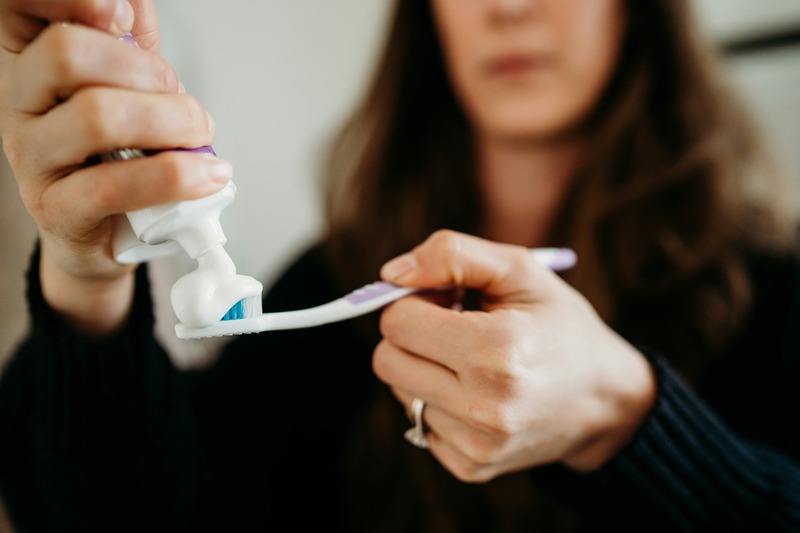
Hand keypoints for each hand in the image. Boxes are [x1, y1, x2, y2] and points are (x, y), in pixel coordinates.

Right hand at [0, 0, 229, 334]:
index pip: (21, 5)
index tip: (122, 17)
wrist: (114, 230)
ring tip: (200, 137)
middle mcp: (20, 101)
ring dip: (171, 122)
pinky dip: (176, 176)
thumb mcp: (130, 88)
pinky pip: (114, 185)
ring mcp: (33, 157)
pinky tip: (205, 175)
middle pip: (68, 54)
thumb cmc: (122, 154)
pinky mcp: (58, 208)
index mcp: (32, 59)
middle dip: (148, 71)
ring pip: (96, 117)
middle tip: (183, 101)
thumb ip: (133, 44)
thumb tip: (136, 3)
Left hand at [374, 230, 655, 480]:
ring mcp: (477, 443)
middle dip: (410, 335)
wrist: (604, 399)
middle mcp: (484, 405)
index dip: (415, 300)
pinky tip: (475, 391)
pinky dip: (437, 402)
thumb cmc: (558, 325)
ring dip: (424, 369)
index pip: (397, 321)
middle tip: (452, 326)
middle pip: (387, 360)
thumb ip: (452, 254)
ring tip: (471, 360)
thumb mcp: (520, 271)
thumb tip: (390, 273)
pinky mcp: (472, 466)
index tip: (448, 298)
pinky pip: (418, 424)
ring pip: (400, 392)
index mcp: (495, 350)